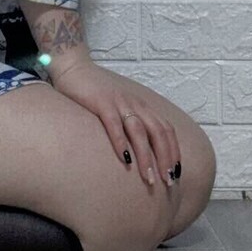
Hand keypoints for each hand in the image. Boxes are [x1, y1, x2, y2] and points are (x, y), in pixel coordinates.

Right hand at [49, 58, 181, 189]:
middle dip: (165, 158)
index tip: (177, 174)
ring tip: (149, 178)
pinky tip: (125, 160)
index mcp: (142, 105)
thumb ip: (131, 121)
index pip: (166, 130)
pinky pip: (114, 124)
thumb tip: (142, 150)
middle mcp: (135, 103)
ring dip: (146, 157)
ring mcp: (119, 102)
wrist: (75, 68)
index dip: (174, 151)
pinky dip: (121, 142)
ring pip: (139, 131)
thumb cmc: (97, 93)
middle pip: (158, 132)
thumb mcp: (120, 106)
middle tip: (168, 182)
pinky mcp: (101, 102)